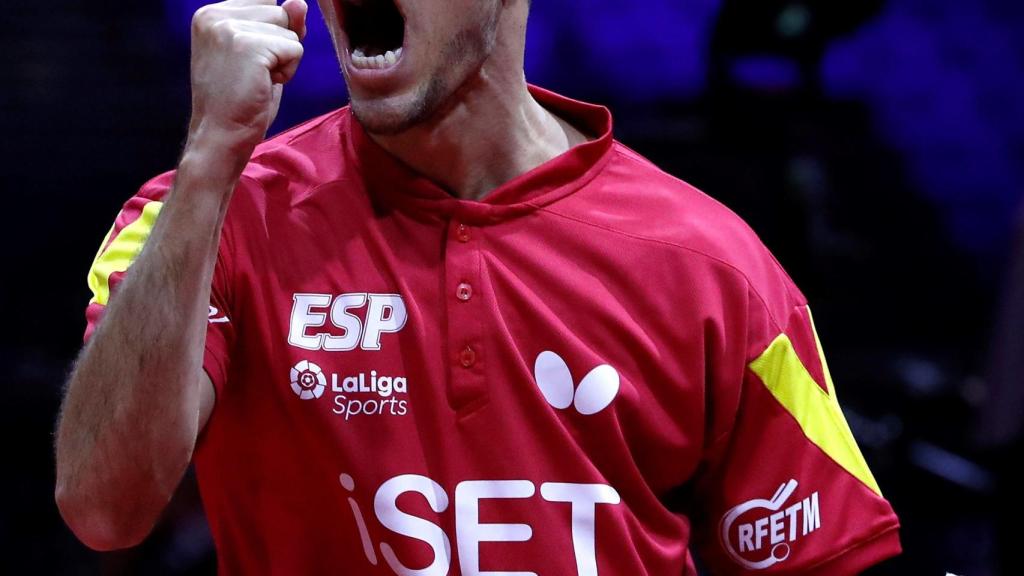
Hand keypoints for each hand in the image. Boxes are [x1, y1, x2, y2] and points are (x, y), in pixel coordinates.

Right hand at [187, 0, 307, 153]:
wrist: (221, 135)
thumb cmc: (239, 101)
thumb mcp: (260, 55)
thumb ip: (278, 25)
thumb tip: (299, 1)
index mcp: (211, 14)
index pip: (263, 0)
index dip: (273, 30)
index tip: (256, 58)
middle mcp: (215, 14)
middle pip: (280, 12)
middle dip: (279, 45)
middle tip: (253, 74)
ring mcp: (229, 27)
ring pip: (290, 30)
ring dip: (284, 59)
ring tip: (257, 79)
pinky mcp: (248, 44)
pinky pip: (295, 48)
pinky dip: (288, 70)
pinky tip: (264, 84)